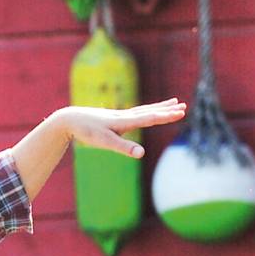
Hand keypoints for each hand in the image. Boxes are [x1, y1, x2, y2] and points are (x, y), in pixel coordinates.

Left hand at [62, 99, 187, 157]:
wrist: (70, 119)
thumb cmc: (87, 131)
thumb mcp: (105, 142)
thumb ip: (124, 148)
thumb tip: (142, 154)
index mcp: (126, 121)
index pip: (151, 117)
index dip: (166, 116)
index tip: (182, 112)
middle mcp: (125, 115)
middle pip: (151, 111)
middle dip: (167, 110)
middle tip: (184, 106)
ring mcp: (120, 115)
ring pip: (144, 110)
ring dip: (159, 107)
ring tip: (173, 102)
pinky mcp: (114, 117)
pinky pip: (135, 113)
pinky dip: (146, 110)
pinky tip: (146, 112)